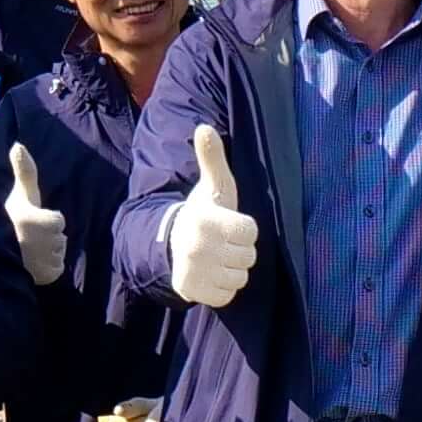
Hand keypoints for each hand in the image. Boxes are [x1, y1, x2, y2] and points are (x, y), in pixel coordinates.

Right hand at [2, 140, 69, 285]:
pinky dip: (48, 268)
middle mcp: (40, 242)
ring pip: (58, 254)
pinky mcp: (44, 277)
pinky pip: (56, 269)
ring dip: (47, 252)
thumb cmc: (9, 218)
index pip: (59, 220)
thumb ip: (25, 169)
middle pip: (60, 238)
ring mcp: (42, 262)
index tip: (26, 223)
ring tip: (27, 250)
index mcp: (35, 220)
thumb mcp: (20, 194)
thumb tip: (17, 143)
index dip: (44, 220)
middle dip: (46, 237)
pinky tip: (32, 264)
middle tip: (25, 238)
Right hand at [162, 123, 258, 307]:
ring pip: (240, 277)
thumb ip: (212, 158)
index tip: (228, 224)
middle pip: (248, 256)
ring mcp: (195, 272)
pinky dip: (223, 287)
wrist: (171, 245)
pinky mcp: (195, 292)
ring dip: (232, 269)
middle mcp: (197, 247)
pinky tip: (212, 273)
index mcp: (205, 220)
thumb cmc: (202, 213)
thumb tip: (205, 127)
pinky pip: (228, 294)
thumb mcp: (211, 186)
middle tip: (222, 242)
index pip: (251, 232)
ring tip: (217, 257)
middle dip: (239, 250)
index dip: (244, 229)